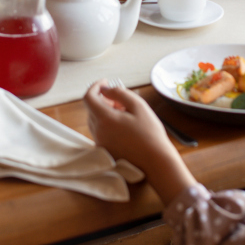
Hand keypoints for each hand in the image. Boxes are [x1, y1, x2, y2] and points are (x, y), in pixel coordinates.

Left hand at [84, 81, 196, 203]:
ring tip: (125, 113)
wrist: (155, 161)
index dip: (95, 86)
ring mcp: (100, 142)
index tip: (105, 82)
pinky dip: (107, 124)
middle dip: (103, 99)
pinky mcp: (104, 150)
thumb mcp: (138, 106)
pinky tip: (124, 126)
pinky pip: (100, 131)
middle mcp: (98, 131)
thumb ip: (119, 93)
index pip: (88, 97)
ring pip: (95, 120)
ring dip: (105, 112)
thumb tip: (105, 89)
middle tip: (121, 99)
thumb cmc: (150, 133)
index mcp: (105, 119)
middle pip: (92, 109)